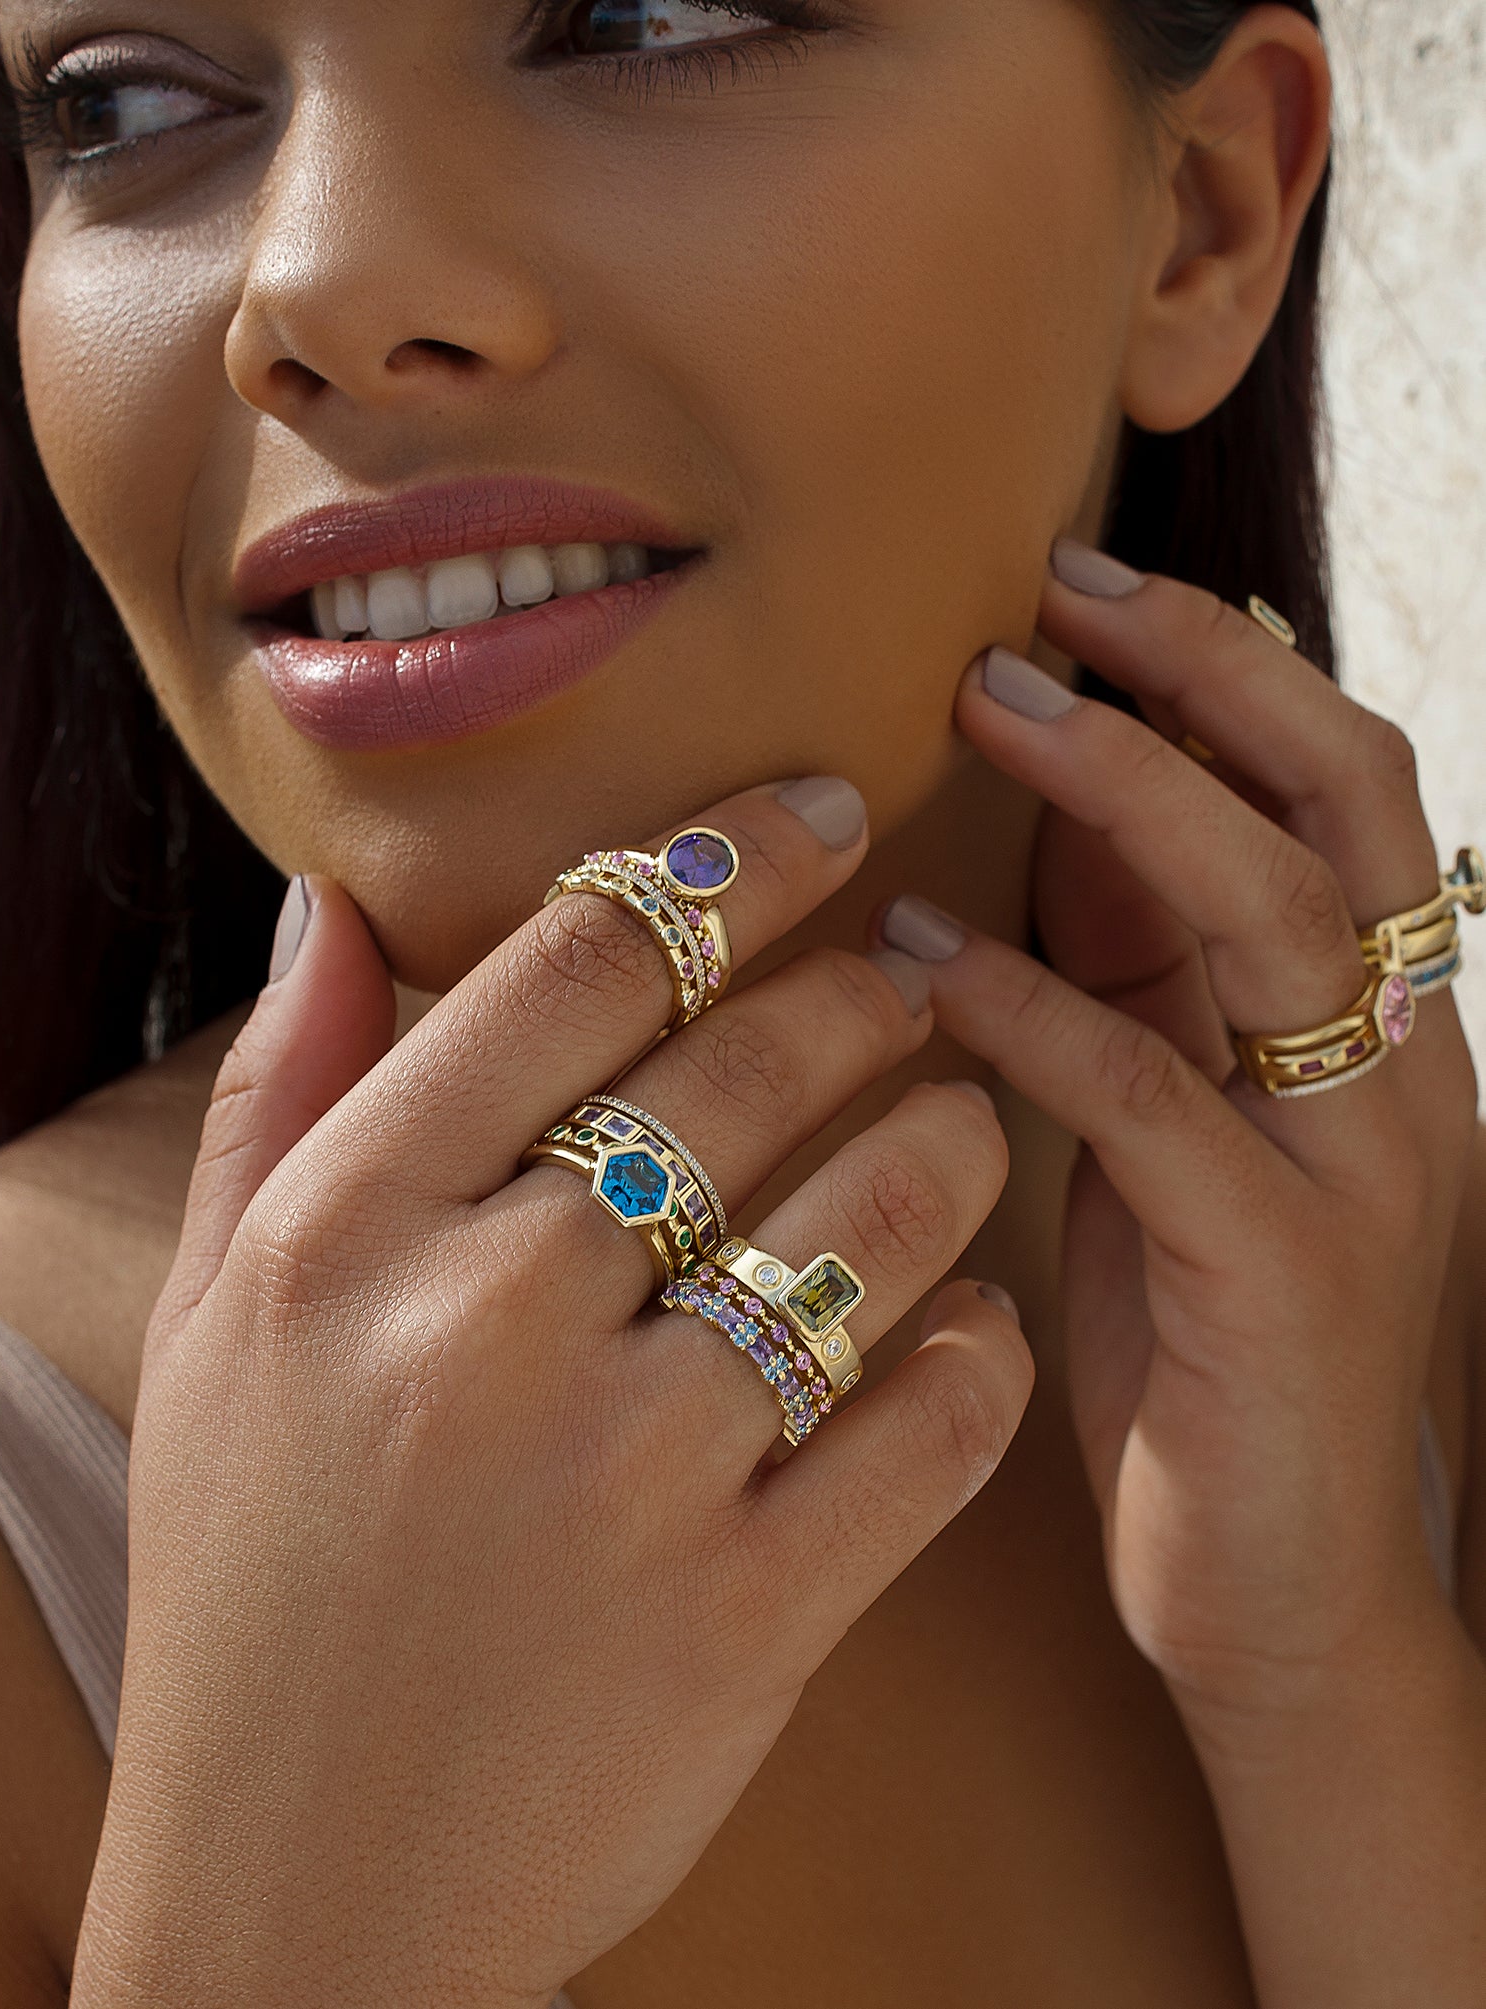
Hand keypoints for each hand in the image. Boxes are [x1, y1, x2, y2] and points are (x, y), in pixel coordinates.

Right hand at [74, 779, 1031, 2008]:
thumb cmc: (256, 1585)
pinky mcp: (753, 1609)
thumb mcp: (205, 1329)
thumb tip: (334, 903)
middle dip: (865, 992)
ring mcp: (633, 1470)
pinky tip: (967, 1321)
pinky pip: (936, 1419)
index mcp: (347, 1230)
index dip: (728, 856)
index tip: (821, 813)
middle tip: (906, 979)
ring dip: (954, 1140)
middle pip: (751, 1062)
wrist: (311, 1892)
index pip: (575, 964)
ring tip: (964, 1121)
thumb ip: (273, 1098)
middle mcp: (489, 1322)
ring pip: (878, 1215)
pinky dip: (979, 1348)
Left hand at [876, 545, 1479, 1738]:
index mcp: (1384, 1024)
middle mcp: (1401, 1071)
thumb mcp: (1181, 1123)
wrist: (1284, 1591)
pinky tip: (925, 959)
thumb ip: (1147, 970)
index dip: (1223, 667)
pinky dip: (1036, 1009)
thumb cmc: (1205, 1340)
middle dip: (1198, 678)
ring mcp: (1358, 1172)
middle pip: (1338, 805)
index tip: (1082, 582)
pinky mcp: (1277, 1277)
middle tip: (1050, 597)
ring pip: (1273, 920)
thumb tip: (1071, 800)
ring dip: (1125, 795)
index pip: (1343, 785)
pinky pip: (1155, 1098)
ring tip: (986, 708)